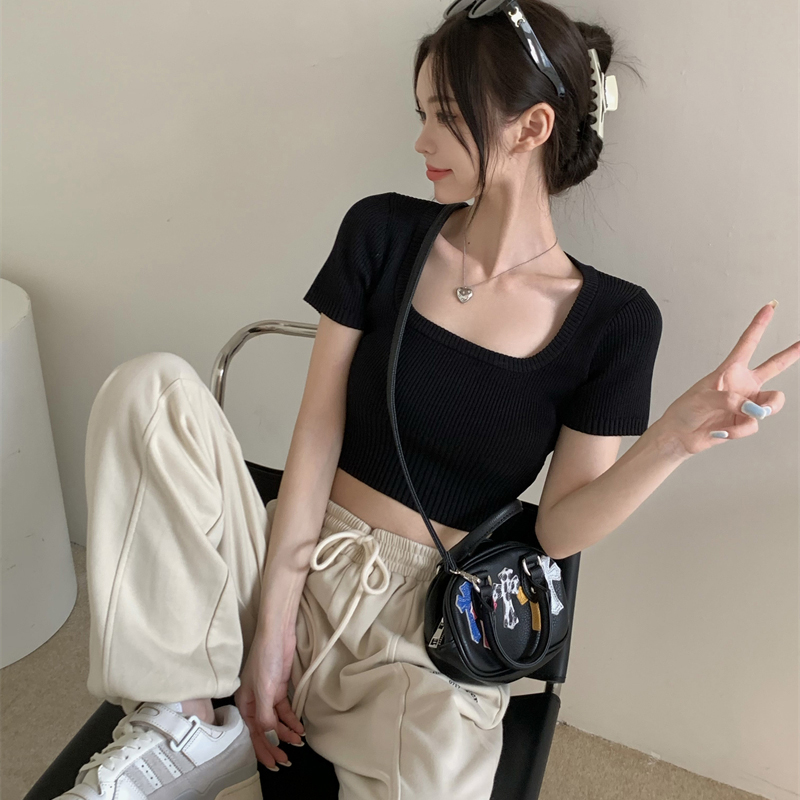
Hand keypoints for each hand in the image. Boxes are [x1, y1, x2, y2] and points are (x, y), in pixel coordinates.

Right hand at [234, 626, 304, 769]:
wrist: (277, 634)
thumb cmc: (265, 658)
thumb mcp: (263, 689)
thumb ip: (265, 716)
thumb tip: (269, 738)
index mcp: (244, 703)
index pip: (253, 733)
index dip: (263, 749)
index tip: (273, 762)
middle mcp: (255, 702)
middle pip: (264, 730)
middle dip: (275, 745)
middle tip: (286, 759)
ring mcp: (268, 695)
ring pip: (276, 721)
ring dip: (286, 733)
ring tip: (298, 742)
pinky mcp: (279, 689)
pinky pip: (285, 711)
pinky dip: (291, 720)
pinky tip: (299, 727)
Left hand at [656, 301, 799, 457]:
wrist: (680, 436)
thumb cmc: (686, 411)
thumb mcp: (704, 397)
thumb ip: (732, 400)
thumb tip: (754, 410)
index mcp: (729, 371)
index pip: (747, 343)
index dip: (759, 325)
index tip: (769, 307)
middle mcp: (743, 385)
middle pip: (774, 366)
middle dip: (791, 354)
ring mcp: (746, 404)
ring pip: (772, 403)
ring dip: (763, 410)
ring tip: (747, 414)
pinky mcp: (745, 422)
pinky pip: (754, 425)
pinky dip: (738, 430)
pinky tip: (722, 430)